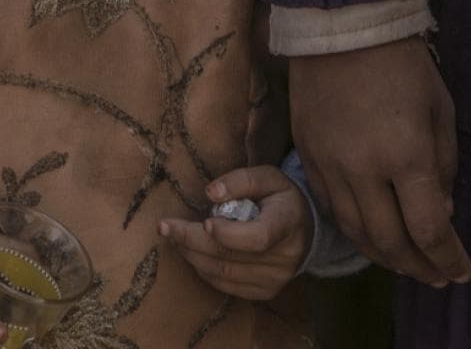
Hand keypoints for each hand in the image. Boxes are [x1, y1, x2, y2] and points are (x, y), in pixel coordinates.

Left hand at [158, 166, 312, 299]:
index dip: (228, 234)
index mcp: (288, 223)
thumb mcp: (267, 177)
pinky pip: (226, 286)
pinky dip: (204, 270)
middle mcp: (285, 257)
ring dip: (192, 256)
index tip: (205, 222)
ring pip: (223, 273)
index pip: (258, 238)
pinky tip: (192, 253)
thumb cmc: (280, 198)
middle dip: (192, 241)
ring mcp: (276, 279)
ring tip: (174, 237)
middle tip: (165, 227)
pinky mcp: (265, 291)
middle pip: (231, 257)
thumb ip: (240, 180)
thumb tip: (211, 192)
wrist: (305, 230)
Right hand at [290, 37, 470, 287]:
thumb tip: (439, 212)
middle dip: (417, 266)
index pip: (428, 229)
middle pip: (389, 241)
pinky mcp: (306, 157)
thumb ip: (442, 166)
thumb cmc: (402, 64)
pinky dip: (353, 229)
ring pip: (354, 232)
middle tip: (436, 277)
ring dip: (384, 256)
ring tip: (405, 263)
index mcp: (406, 155)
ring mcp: (329, 166)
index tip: (462, 272)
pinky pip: (330, 208)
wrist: (340, 27)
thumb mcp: (439, 111)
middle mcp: (364, 170)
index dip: (448, 258)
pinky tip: (370, 234)